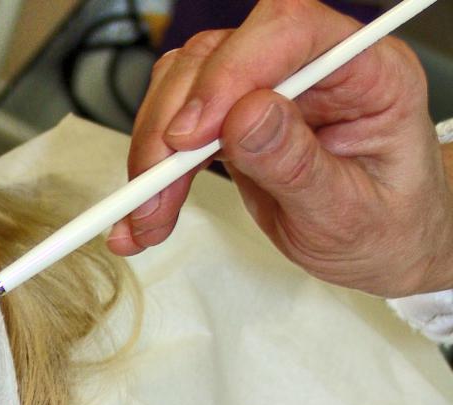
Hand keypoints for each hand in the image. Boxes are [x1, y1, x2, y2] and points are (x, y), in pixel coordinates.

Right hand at [107, 0, 452, 296]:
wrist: (384, 247)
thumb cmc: (386, 227)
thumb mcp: (349, 213)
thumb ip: (298, 165)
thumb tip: (247, 118)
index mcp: (365, 71)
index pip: (289, 31)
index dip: (230, 73)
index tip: (192, 136)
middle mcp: (312, 67)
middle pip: (218, 57)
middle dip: (173, 126)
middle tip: (154, 193)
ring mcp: (267, 88)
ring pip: (183, 85)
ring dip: (152, 152)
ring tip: (148, 216)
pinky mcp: (233, 118)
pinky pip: (174, 123)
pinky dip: (151, 169)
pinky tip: (144, 211)